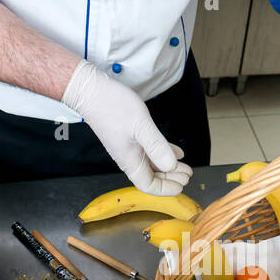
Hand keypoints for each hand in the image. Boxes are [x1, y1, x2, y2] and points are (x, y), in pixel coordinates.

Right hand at [62, 61, 191, 194]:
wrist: (90, 91)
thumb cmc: (112, 106)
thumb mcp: (141, 127)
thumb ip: (157, 148)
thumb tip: (171, 166)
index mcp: (130, 160)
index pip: (149, 185)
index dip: (166, 189)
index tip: (182, 185)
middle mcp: (129, 157)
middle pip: (152, 176)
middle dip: (171, 178)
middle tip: (188, 174)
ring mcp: (129, 146)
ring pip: (152, 163)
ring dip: (168, 166)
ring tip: (184, 165)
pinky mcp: (129, 135)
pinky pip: (149, 149)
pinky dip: (163, 152)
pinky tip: (175, 151)